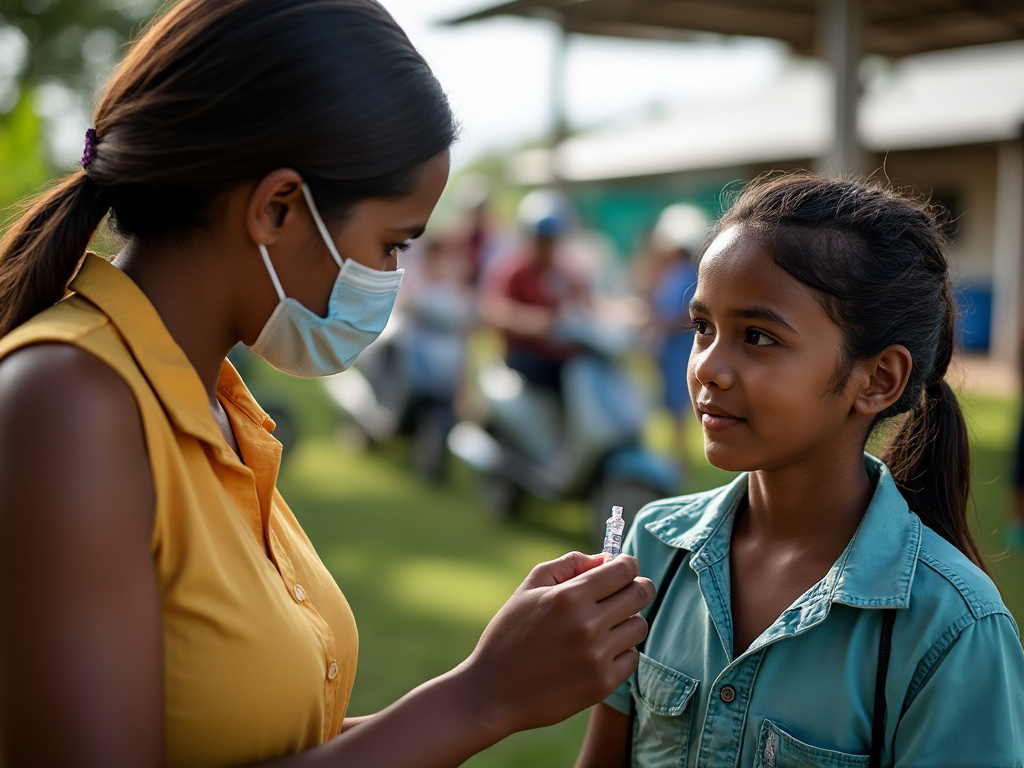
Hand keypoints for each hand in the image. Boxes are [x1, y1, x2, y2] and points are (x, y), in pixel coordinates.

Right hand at [460, 551, 653, 735]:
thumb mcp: (529, 588)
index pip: (624, 569)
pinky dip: (619, 652)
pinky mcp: (602, 684)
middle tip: (626, 592)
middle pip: (641, 593)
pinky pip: (631, 658)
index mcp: (569, 596)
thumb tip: (605, 558)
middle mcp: (587, 625)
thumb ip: (568, 565)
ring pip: (639, 626)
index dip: (628, 564)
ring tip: (604, 626)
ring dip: (627, 621)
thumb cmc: (508, 635)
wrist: (493, 692)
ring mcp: (597, 657)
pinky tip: (597, 652)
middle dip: (637, 587)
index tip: (624, 568)